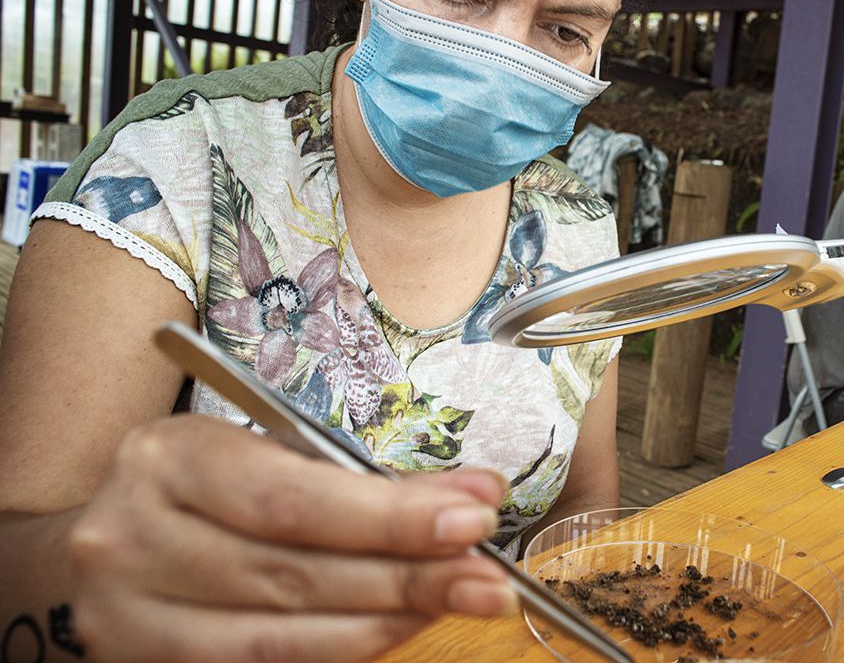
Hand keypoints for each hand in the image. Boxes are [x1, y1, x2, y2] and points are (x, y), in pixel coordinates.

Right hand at [68, 415, 512, 662]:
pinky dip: (341, 651)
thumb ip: (357, 480)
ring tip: (458, 601)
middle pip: (293, 572)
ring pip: (280, 635)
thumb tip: (470, 496)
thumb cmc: (203, 487)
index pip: (293, 500)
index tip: (472, 516)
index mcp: (168, 458)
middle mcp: (134, 537)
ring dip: (386, 621)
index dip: (390, 517)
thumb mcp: (263, 454)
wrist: (102, 546)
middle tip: (487, 575)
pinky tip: (397, 628)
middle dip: (406, 574)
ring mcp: (128, 617)